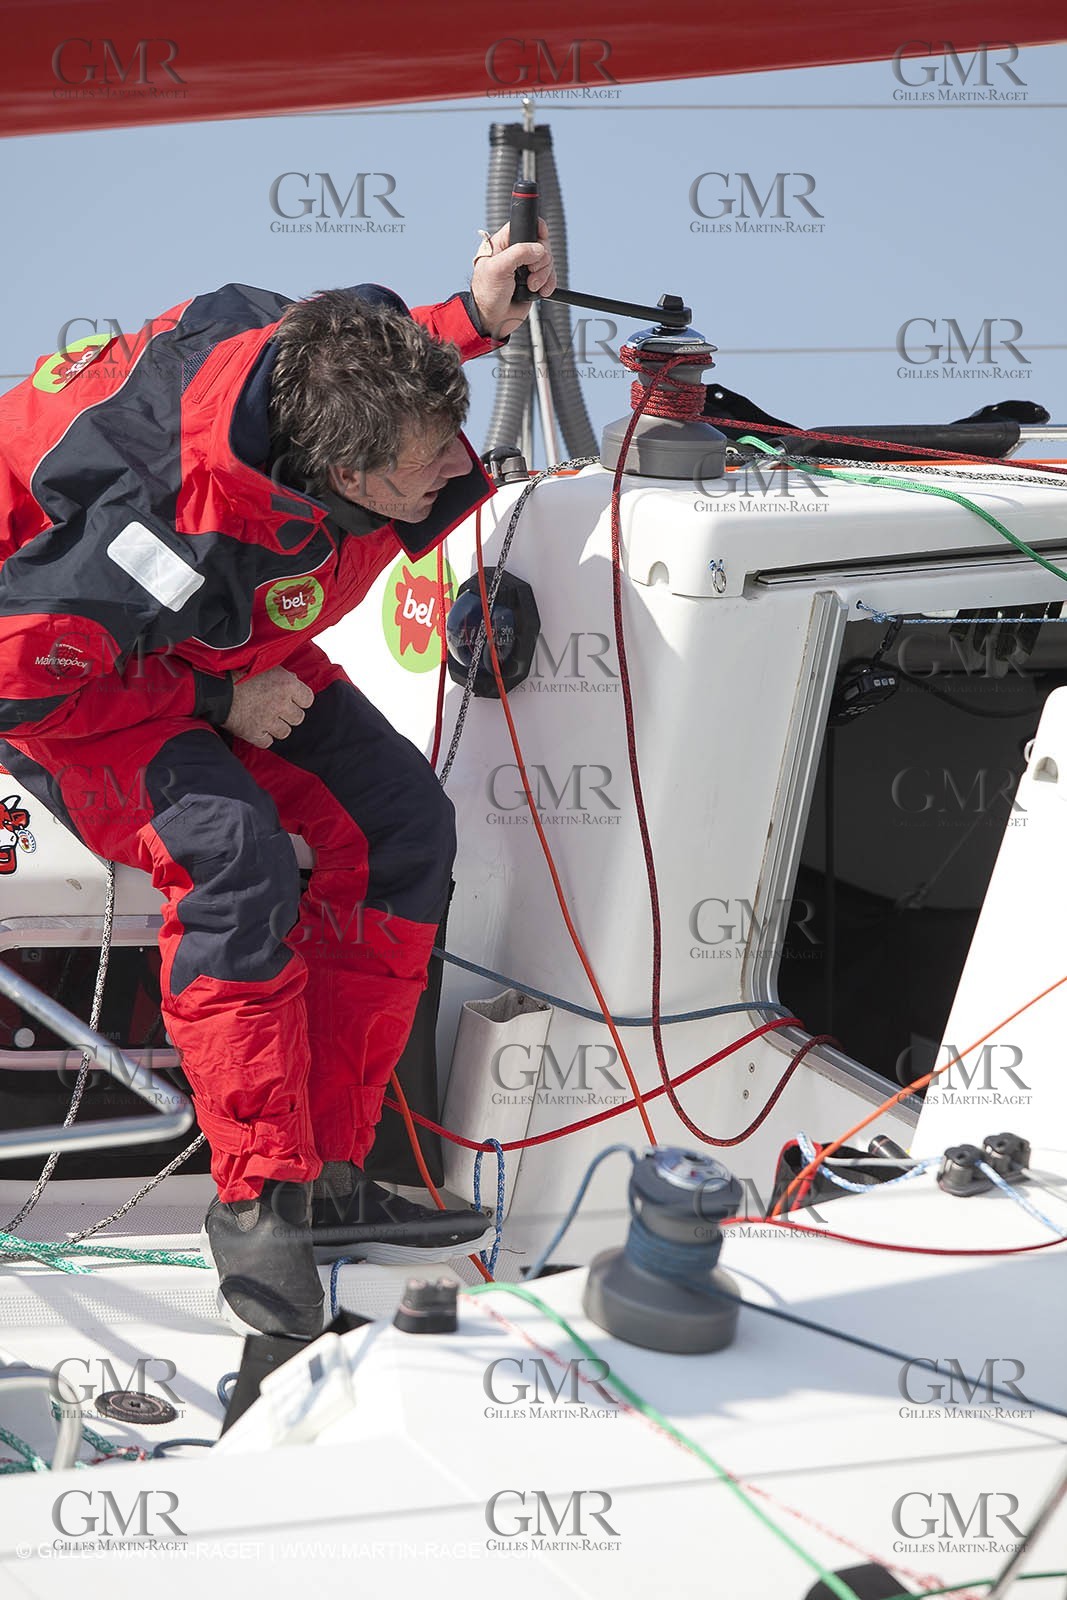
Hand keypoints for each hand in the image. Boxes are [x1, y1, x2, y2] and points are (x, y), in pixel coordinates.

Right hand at [222, 666, 313, 747]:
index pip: (308, 700)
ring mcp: (268, 721)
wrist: (215, 686)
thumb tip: (295, 680)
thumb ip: (284, 675)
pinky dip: (263, 737)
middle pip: (298, 718)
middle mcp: (281, 704)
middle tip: (277, 709)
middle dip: (289, 714)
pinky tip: (257, 728)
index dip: (300, 700)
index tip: (292, 699)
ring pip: (285, 732)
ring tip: (267, 719)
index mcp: (287, 685)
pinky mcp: (254, 734)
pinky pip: (268, 742)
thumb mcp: (266, 666)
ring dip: (277, 727)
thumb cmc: (240, 672)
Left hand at [471, 218, 556, 342]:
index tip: (541, 239)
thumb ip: (519, 253)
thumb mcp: (498, 268)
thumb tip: (539, 249)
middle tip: (531, 272)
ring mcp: (526, 268)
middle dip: (541, 260)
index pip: (524, 225)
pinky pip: (550, 276)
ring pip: (548, 261)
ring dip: (544, 274)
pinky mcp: (534, 281)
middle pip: (542, 244)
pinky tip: (540, 291)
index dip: (536, 229)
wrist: (492, 320)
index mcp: (503, 244)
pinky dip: (549, 283)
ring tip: (531, 286)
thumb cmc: (487, 294)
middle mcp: (516, 253)